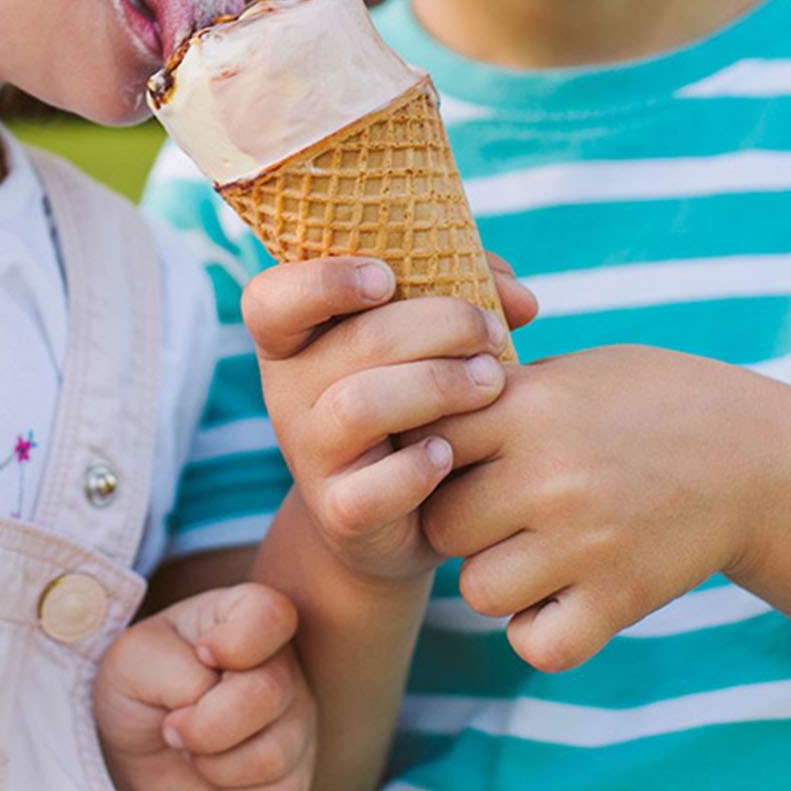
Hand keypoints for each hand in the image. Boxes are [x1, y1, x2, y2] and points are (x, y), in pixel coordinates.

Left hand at [95, 583, 312, 790]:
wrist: (133, 746)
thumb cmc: (138, 684)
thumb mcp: (134, 659)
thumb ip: (173, 668)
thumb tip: (209, 695)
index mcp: (245, 614)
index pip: (272, 616)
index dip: (235, 644)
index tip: (199, 654)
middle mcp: (282, 661)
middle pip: (268, 694)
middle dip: (204, 725)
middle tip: (173, 725)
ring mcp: (295, 716)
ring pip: (274, 754)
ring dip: (215, 764)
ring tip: (193, 748)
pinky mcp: (296, 771)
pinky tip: (215, 773)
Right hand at [244, 252, 535, 582]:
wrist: (394, 512)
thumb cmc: (414, 397)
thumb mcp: (427, 336)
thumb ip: (469, 292)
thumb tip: (521, 299)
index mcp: (295, 338)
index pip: (270, 299)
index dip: (323, 280)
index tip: (385, 279)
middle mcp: (289, 392)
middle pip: (354, 342)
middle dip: (440, 325)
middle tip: (492, 334)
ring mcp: (310, 454)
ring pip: (359, 407)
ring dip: (438, 386)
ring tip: (490, 382)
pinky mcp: (341, 511)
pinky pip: (375, 488)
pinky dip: (419, 468)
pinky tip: (449, 454)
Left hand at [419, 345, 790, 670]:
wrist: (753, 456)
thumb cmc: (647, 401)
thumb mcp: (570, 372)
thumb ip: (495, 393)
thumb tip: (409, 408)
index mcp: (528, 406)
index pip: (423, 440)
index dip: (431, 454)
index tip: (456, 458)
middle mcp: (548, 474)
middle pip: (440, 525)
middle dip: (459, 522)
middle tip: (495, 512)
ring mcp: (584, 542)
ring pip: (478, 589)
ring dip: (497, 577)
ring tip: (533, 551)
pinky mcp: (620, 600)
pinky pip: (536, 645)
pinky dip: (539, 632)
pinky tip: (559, 599)